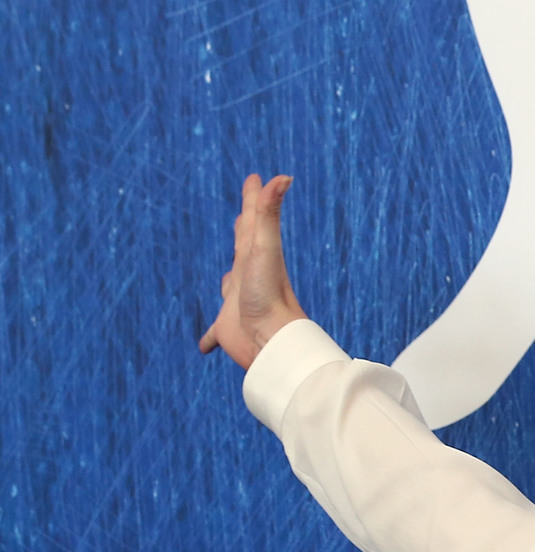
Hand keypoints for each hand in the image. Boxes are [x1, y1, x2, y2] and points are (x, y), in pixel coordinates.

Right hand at [198, 173, 308, 369]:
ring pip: (230, 290)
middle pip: (243, 249)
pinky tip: (205, 346)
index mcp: (255, 258)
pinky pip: (214, 333)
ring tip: (227, 281)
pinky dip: (209, 338)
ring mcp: (237, 304)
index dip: (252, 199)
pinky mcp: (227, 331)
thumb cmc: (270, 296)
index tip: (255, 179)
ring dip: (227, 284)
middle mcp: (247, 279)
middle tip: (243, 216)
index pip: (253, 221)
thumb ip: (269, 213)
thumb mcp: (265, 249)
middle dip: (243, 231)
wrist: (273, 342)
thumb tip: (284, 177)